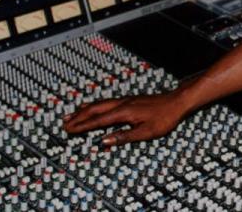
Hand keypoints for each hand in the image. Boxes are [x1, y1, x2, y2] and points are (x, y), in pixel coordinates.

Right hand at [62, 92, 188, 146]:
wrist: (177, 101)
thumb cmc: (164, 118)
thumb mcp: (146, 132)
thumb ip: (123, 137)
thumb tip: (104, 141)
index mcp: (124, 112)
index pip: (97, 120)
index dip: (82, 126)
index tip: (69, 130)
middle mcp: (122, 104)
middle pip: (94, 109)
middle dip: (78, 117)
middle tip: (64, 123)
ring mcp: (125, 100)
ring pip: (99, 104)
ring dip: (84, 110)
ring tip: (72, 114)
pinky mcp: (129, 100)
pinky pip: (106, 102)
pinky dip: (95, 105)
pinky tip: (94, 107)